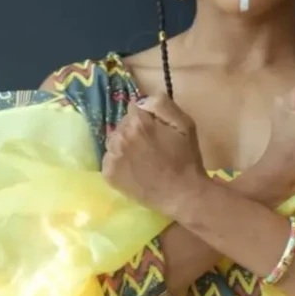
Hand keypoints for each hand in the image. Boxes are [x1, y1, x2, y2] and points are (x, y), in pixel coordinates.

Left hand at [102, 94, 207, 214]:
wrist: (182, 194)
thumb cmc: (186, 158)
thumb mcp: (184, 123)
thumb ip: (161, 104)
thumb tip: (142, 101)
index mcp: (138, 121)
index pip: (134, 107)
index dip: (146, 118)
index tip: (155, 129)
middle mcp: (120, 135)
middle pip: (123, 124)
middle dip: (134, 130)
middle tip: (151, 146)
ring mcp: (112, 156)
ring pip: (114, 141)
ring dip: (124, 145)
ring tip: (142, 159)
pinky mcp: (108, 174)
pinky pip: (110, 159)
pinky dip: (119, 162)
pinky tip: (134, 170)